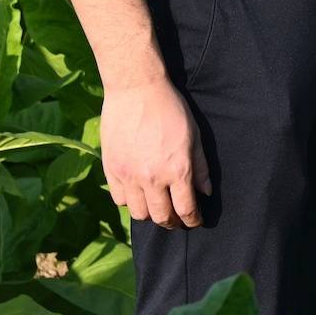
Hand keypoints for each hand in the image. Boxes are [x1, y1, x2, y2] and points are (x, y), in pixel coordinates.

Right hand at [101, 77, 209, 230]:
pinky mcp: (111, 170)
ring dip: (150, 214)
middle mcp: (152, 178)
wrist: (136, 91)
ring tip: (157, 207)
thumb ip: (201, 167)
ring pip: (138, 214)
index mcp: (177, 170)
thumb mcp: (194, 136)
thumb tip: (205, 193)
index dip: (192, 220)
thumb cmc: (171, 110)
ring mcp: (129, 176)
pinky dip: (130, 201)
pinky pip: (119, 199)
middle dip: (172, 223)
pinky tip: (138, 193)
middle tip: (177, 220)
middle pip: (161, 217)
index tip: (195, 222)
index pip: (185, 209)